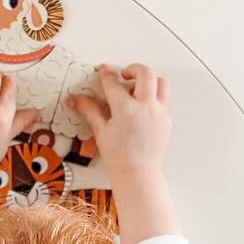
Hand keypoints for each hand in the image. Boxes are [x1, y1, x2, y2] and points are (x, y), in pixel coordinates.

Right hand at [69, 64, 170, 180]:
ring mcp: (159, 113)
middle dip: (133, 68)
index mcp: (126, 109)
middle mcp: (145, 107)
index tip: (103, 71)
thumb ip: (90, 111)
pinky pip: (163, 100)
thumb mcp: (101, 132)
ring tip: (138, 87)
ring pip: (161, 82)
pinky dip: (154, 98)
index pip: (113, 83)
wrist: (137, 175)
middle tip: (124, 74)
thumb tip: (77, 99)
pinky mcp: (166, 120)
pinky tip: (143, 107)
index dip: (106, 74)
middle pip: (145, 72)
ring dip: (149, 80)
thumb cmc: (119, 158)